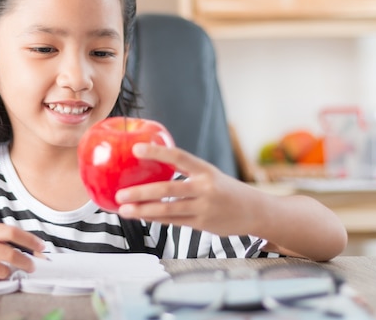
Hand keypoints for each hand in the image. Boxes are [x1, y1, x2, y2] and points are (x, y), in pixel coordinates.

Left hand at [115, 143, 260, 235]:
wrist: (255, 211)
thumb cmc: (226, 189)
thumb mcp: (210, 173)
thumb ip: (185, 169)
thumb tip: (153, 156)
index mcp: (205, 170)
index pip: (179, 157)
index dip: (157, 152)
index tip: (136, 149)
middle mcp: (205, 188)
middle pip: (167, 189)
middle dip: (141, 192)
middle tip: (120, 193)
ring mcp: (203, 208)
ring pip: (167, 210)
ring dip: (142, 210)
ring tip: (123, 209)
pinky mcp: (202, 224)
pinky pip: (173, 222)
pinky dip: (154, 218)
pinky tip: (140, 216)